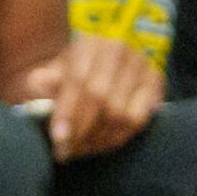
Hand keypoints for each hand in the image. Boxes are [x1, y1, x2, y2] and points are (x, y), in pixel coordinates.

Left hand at [13, 32, 159, 158]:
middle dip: (81, 130)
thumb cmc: (68, 80)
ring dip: (98, 138)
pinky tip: (103, 143)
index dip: (68, 112)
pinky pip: (138, 120)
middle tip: (67, 151)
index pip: (78, 80)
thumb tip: (40, 82)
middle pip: (100, 98)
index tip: (58, 139)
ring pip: (120, 112)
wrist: (97, 74)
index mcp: (87, 44)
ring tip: (82, 148)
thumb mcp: (50, 78)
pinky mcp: (156, 83)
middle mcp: (117, 49)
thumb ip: (42, 81)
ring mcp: (140, 65)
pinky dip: (119, 137)